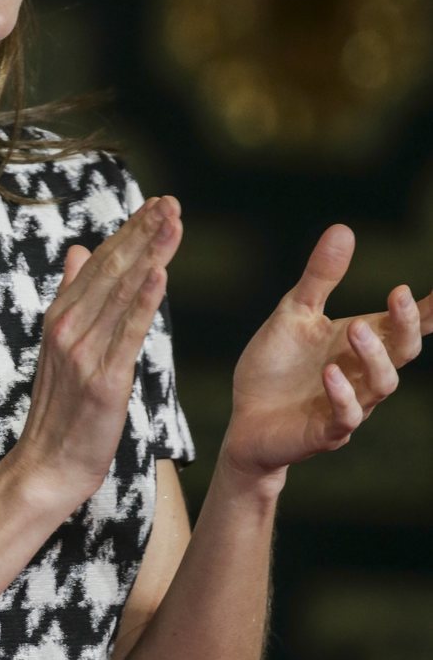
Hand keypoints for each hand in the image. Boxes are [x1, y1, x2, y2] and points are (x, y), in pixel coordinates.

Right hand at [11, 195, 182, 508]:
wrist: (46, 465)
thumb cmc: (60, 410)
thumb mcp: (61, 346)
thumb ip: (72, 295)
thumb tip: (77, 249)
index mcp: (60, 316)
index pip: (99, 262)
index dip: (128, 230)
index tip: (155, 204)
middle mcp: (68, 327)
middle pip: (110, 269)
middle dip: (143, 232)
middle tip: (171, 201)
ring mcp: (82, 352)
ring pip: (121, 293)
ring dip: (150, 254)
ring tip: (173, 223)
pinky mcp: (102, 380)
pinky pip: (127, 333)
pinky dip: (144, 301)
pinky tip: (160, 274)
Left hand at [224, 223, 431, 478]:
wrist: (245, 420)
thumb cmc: (276, 367)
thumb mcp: (294, 313)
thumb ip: (320, 278)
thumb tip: (344, 229)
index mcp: (361, 343)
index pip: (404, 326)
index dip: (427, 311)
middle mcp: (363, 373)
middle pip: (403, 351)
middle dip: (406, 323)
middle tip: (397, 294)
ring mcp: (350, 403)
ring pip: (382, 384)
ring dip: (374, 355)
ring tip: (354, 327)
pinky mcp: (326, 431)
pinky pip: (347, 417)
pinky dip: (342, 394)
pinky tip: (330, 373)